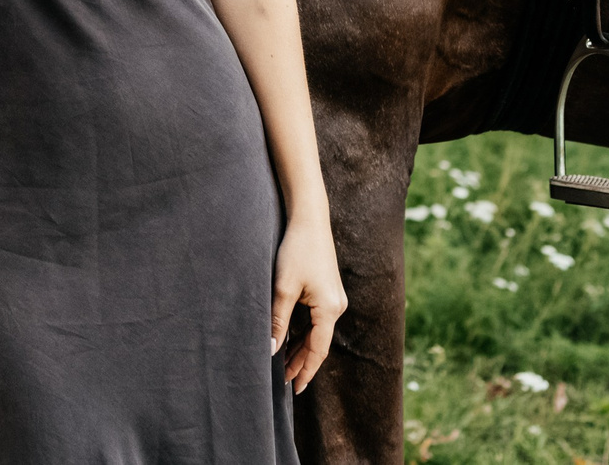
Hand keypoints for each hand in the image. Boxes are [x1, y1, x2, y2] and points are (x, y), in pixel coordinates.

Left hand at [269, 212, 346, 394]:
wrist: (309, 218)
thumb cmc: (296, 250)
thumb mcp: (283, 287)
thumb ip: (278, 320)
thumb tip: (271, 349)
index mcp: (329, 309)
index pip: (318, 350)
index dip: (305, 370)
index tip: (295, 389)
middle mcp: (337, 306)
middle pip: (319, 343)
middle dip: (302, 363)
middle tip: (285, 382)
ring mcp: (334, 298)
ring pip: (318, 332)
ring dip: (302, 348)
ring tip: (285, 366)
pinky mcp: (327, 290)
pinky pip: (317, 319)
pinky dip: (304, 332)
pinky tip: (290, 339)